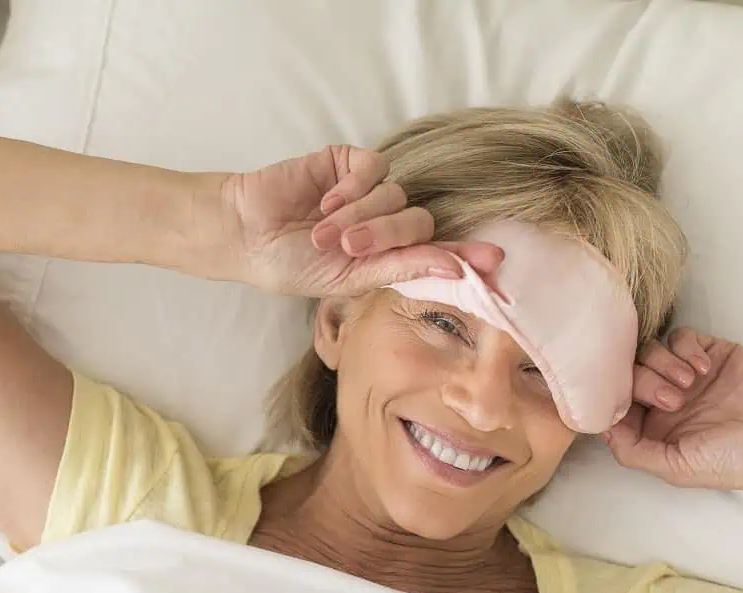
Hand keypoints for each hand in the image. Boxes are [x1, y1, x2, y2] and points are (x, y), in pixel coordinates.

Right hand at [220, 145, 503, 295]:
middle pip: (420, 224)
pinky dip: (355, 188)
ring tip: (321, 230)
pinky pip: (376, 169)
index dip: (468, 255)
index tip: (497, 263)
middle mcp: (384, 224)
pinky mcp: (350, 163)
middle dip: (386, 236)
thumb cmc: (289, 263)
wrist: (245, 233)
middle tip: (347, 247)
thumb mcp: (346, 278)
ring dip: (360, 216)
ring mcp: (368, 191)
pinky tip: (327, 202)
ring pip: (396, 197)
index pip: (439, 254)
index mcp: (386, 257)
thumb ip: (399, 268)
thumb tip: (455, 268)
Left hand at [603, 327, 742, 491]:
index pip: (616, 404)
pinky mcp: (711, 351)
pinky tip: (705, 368)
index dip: (614, 400)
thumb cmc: (736, 459)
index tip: (626, 405)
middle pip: (629, 374)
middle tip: (674, 400)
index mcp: (654, 429)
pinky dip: (685, 348)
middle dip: (644, 384)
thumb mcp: (676, 468)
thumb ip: (633, 452)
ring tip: (692, 384)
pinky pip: (681, 336)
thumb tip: (600, 429)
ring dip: (663, 365)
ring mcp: (688, 374)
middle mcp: (666, 400)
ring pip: (649, 351)